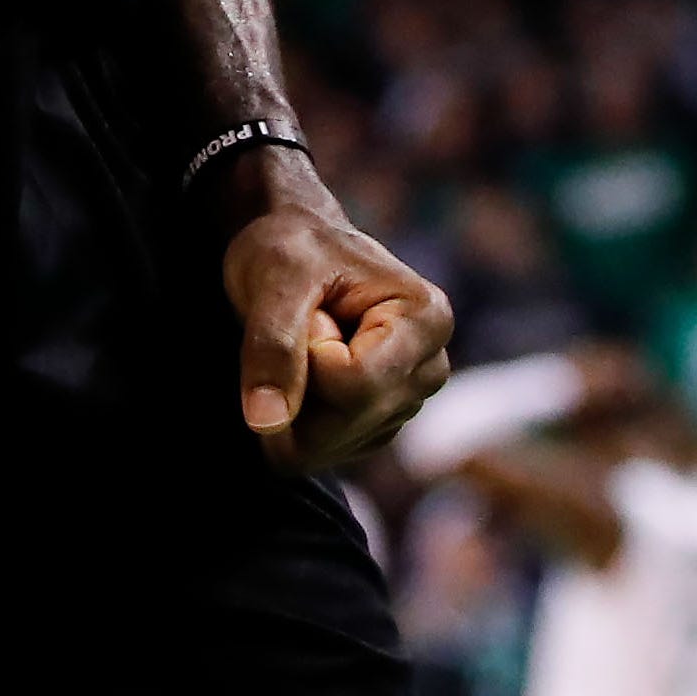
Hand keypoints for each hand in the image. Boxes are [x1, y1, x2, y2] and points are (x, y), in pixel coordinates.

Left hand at [219, 164, 454, 475]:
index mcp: (426, 319)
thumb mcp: (275, 276)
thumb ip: (272, 345)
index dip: (309, 357)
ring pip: (330, 444)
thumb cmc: (292, 246)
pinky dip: (298, 418)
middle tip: (299, 327)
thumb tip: (265, 422)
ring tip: (305, 344)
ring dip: (296, 401)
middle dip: (299, 384)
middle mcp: (431, 367)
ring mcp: (409, 401)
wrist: (297, 247)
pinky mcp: (381, 423)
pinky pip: (324, 449)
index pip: (357, 384)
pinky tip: (303, 372)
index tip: (309, 311)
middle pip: (346, 423)